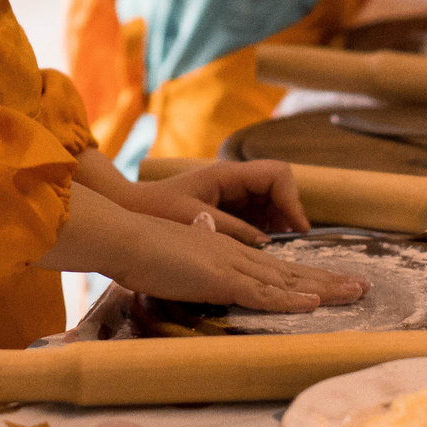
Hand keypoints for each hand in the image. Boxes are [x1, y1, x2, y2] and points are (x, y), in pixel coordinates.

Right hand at [108, 210, 367, 312]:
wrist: (125, 234)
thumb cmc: (143, 250)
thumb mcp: (179, 260)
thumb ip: (199, 267)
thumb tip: (211, 275)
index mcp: (228, 253)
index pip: (277, 268)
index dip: (307, 277)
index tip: (333, 283)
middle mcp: (237, 256)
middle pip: (292, 272)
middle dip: (330, 281)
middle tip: (363, 286)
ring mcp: (231, 267)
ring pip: (287, 281)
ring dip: (324, 289)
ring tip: (356, 293)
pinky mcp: (220, 280)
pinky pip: (261, 294)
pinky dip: (289, 300)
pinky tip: (313, 304)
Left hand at [118, 156, 313, 242]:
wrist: (127, 210)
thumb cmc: (156, 210)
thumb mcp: (196, 219)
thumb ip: (233, 229)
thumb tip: (266, 242)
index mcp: (227, 174)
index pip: (277, 175)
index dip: (292, 200)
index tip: (298, 228)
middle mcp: (233, 180)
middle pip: (279, 189)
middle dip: (291, 215)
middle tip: (295, 244)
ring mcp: (230, 194)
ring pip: (269, 204)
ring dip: (279, 225)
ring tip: (282, 251)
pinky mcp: (224, 210)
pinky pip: (255, 216)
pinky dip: (264, 231)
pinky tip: (262, 250)